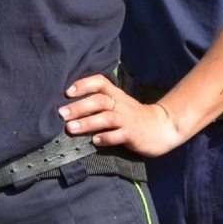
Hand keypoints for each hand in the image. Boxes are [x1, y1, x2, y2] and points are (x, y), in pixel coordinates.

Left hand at [59, 75, 182, 157]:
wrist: (161, 128)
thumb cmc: (133, 116)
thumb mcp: (119, 103)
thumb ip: (100, 102)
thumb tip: (70, 105)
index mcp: (116, 94)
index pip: (100, 82)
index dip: (84, 84)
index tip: (68, 92)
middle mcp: (121, 104)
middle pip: (99, 101)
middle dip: (79, 107)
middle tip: (61, 114)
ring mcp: (128, 119)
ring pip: (106, 118)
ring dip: (87, 122)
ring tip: (70, 128)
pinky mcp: (134, 134)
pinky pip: (119, 135)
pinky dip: (106, 138)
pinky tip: (94, 141)